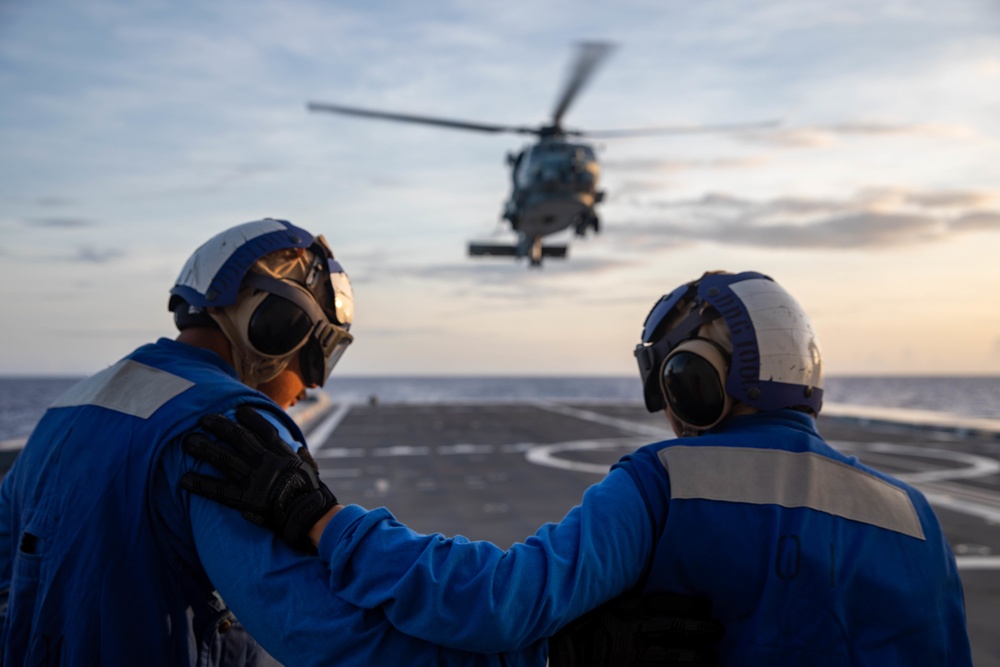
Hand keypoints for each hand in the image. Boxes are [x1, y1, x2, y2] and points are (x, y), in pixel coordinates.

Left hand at [180, 405, 336, 551]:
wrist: (308, 515)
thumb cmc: (311, 493)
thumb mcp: (310, 469)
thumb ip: (301, 457)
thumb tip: (299, 449)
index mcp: (283, 454)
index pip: (265, 430)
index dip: (251, 419)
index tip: (238, 410)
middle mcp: (266, 463)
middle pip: (239, 439)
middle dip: (220, 426)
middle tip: (203, 418)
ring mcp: (254, 480)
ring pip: (224, 459)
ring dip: (204, 449)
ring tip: (187, 441)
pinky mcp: (245, 500)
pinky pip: (218, 491)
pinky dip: (201, 484)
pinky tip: (184, 479)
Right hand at [548, 593, 723, 666]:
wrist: (565, 659)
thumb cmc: (577, 632)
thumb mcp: (597, 609)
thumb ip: (621, 604)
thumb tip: (649, 601)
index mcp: (620, 610)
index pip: (663, 603)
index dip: (688, 605)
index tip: (705, 605)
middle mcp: (627, 632)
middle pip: (675, 628)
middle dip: (701, 629)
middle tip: (718, 631)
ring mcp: (629, 659)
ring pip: (674, 657)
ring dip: (697, 658)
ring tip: (710, 658)